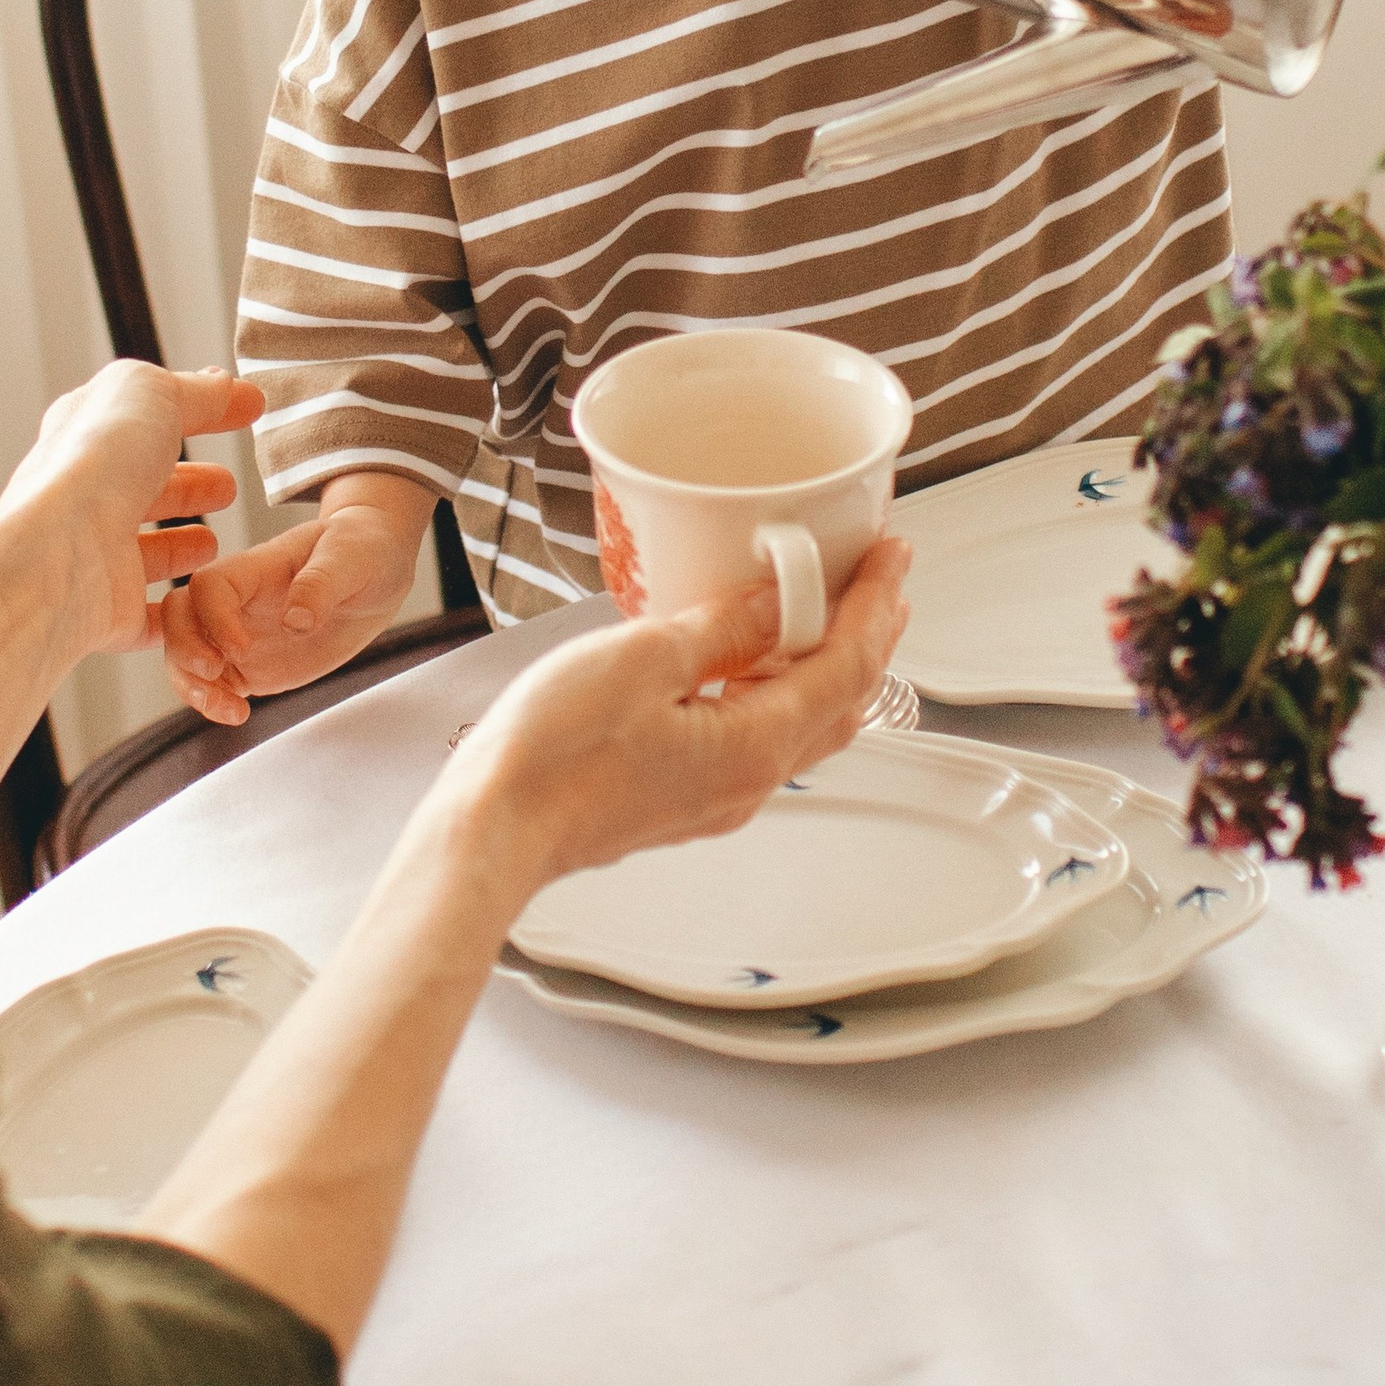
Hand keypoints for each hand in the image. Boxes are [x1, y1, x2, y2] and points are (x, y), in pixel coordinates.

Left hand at [0, 362, 265, 668]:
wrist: (61, 554)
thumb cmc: (96, 463)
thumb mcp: (152, 395)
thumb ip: (193, 391)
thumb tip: (225, 384)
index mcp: (87, 434)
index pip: (148, 417)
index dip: (197, 410)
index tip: (244, 409)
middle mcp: (85, 495)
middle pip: (143, 487)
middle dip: (186, 484)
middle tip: (227, 486)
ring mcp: (96, 555)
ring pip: (144, 551)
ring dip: (179, 546)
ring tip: (212, 542)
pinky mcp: (110, 609)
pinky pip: (151, 614)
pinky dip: (178, 610)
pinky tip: (205, 603)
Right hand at [161, 489, 426, 724]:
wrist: (374, 572)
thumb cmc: (360, 548)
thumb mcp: (350, 555)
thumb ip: (321, 584)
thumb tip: (296, 620)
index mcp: (255, 567)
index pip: (209, 586)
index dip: (214, 618)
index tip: (241, 647)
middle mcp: (237, 600)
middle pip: (178, 616)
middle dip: (183, 649)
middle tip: (214, 674)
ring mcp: (238, 633)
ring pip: (184, 655)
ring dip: (191, 685)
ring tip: (229, 708)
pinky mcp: (249, 665)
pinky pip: (212, 684)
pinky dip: (212, 703)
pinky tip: (238, 714)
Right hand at [445, 537, 910, 901]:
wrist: (494, 828)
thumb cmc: (552, 756)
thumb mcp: (644, 658)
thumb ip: (721, 626)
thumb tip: (774, 600)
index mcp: (755, 745)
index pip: (850, 665)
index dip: (876, 603)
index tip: (890, 557)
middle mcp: (749, 781)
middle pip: (841, 702)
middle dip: (866, 636)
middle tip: (876, 583)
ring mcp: (717, 796)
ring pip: (802, 724)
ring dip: (824, 665)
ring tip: (820, 613)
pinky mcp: (682, 797)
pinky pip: (756, 738)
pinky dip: (776, 690)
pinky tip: (746, 663)